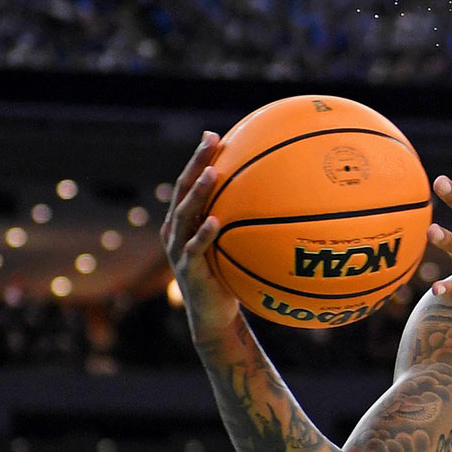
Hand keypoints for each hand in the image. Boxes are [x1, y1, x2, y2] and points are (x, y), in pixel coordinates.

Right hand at [159, 132, 240, 337]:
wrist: (214, 316)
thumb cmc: (228, 276)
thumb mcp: (233, 245)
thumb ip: (241, 222)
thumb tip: (274, 196)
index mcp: (185, 222)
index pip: (189, 183)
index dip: (198, 159)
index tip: (213, 135)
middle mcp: (176, 231)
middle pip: (183, 190)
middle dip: (196, 163)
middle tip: (210, 141)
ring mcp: (179, 251)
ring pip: (184, 215)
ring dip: (198, 193)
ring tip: (211, 174)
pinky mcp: (188, 271)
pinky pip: (195, 249)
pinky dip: (204, 234)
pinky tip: (215, 220)